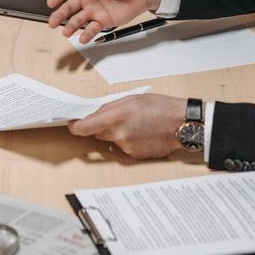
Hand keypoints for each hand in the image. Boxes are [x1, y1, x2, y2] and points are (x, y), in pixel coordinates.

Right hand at [47, 0, 161, 41]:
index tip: (51, 2)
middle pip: (69, 6)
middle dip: (60, 14)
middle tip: (52, 21)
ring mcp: (94, 10)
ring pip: (78, 19)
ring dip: (71, 25)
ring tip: (66, 32)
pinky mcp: (103, 20)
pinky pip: (92, 28)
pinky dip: (87, 34)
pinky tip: (82, 38)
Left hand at [68, 94, 186, 159]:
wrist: (182, 123)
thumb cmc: (161, 107)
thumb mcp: (133, 98)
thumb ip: (111, 107)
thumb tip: (95, 114)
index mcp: (116, 115)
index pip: (84, 127)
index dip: (75, 126)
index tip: (72, 124)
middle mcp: (119, 133)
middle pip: (96, 133)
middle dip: (100, 127)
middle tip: (115, 118)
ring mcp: (126, 146)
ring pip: (111, 140)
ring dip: (117, 134)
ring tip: (136, 124)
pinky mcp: (134, 156)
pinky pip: (123, 148)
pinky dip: (128, 142)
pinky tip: (142, 134)